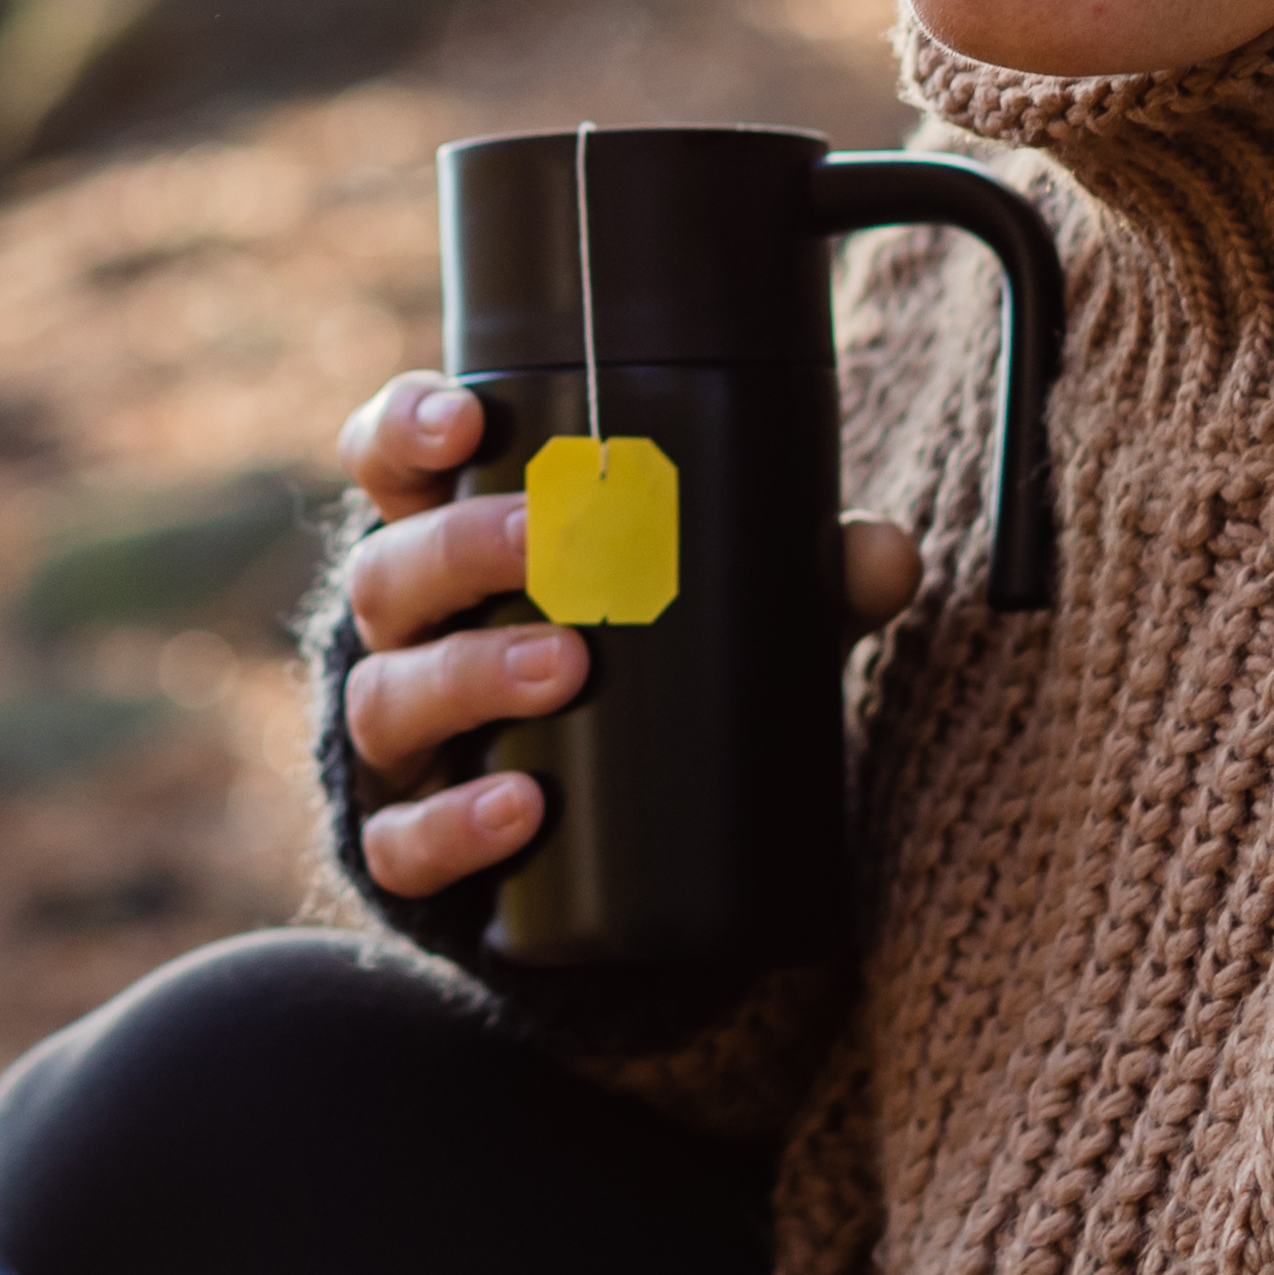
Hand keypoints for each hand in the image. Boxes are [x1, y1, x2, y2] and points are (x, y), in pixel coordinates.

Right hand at [328, 374, 926, 899]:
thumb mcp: (717, 618)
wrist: (605, 857)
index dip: (407, 428)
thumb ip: (797, 578)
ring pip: (388, 696)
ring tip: (563, 666)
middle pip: (391, 573)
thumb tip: (885, 556)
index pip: (395, 468)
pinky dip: (456, 824)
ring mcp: (402, 746)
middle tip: (553, 541)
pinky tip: (522, 810)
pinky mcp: (410, 847)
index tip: (467, 417)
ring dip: (468, 673)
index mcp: (460, 553)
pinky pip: (403, 842)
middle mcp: (412, 639)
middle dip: (462, 546)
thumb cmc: (643, 680)